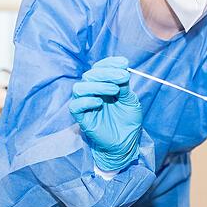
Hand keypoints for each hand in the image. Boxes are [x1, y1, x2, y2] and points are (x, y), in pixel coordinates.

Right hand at [68, 57, 142, 171]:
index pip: (100, 67)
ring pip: (79, 87)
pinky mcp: (82, 118)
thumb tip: (122, 72)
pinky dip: (86, 101)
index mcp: (103, 84)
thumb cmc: (128, 121)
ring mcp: (86, 104)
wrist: (126, 143)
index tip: (124, 63)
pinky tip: (100, 103)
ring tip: (115, 90)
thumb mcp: (131, 101)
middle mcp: (92, 92)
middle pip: (89, 75)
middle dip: (107, 73)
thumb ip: (125, 87)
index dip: (110, 63)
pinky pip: (75, 106)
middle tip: (123, 77)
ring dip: (98, 85)